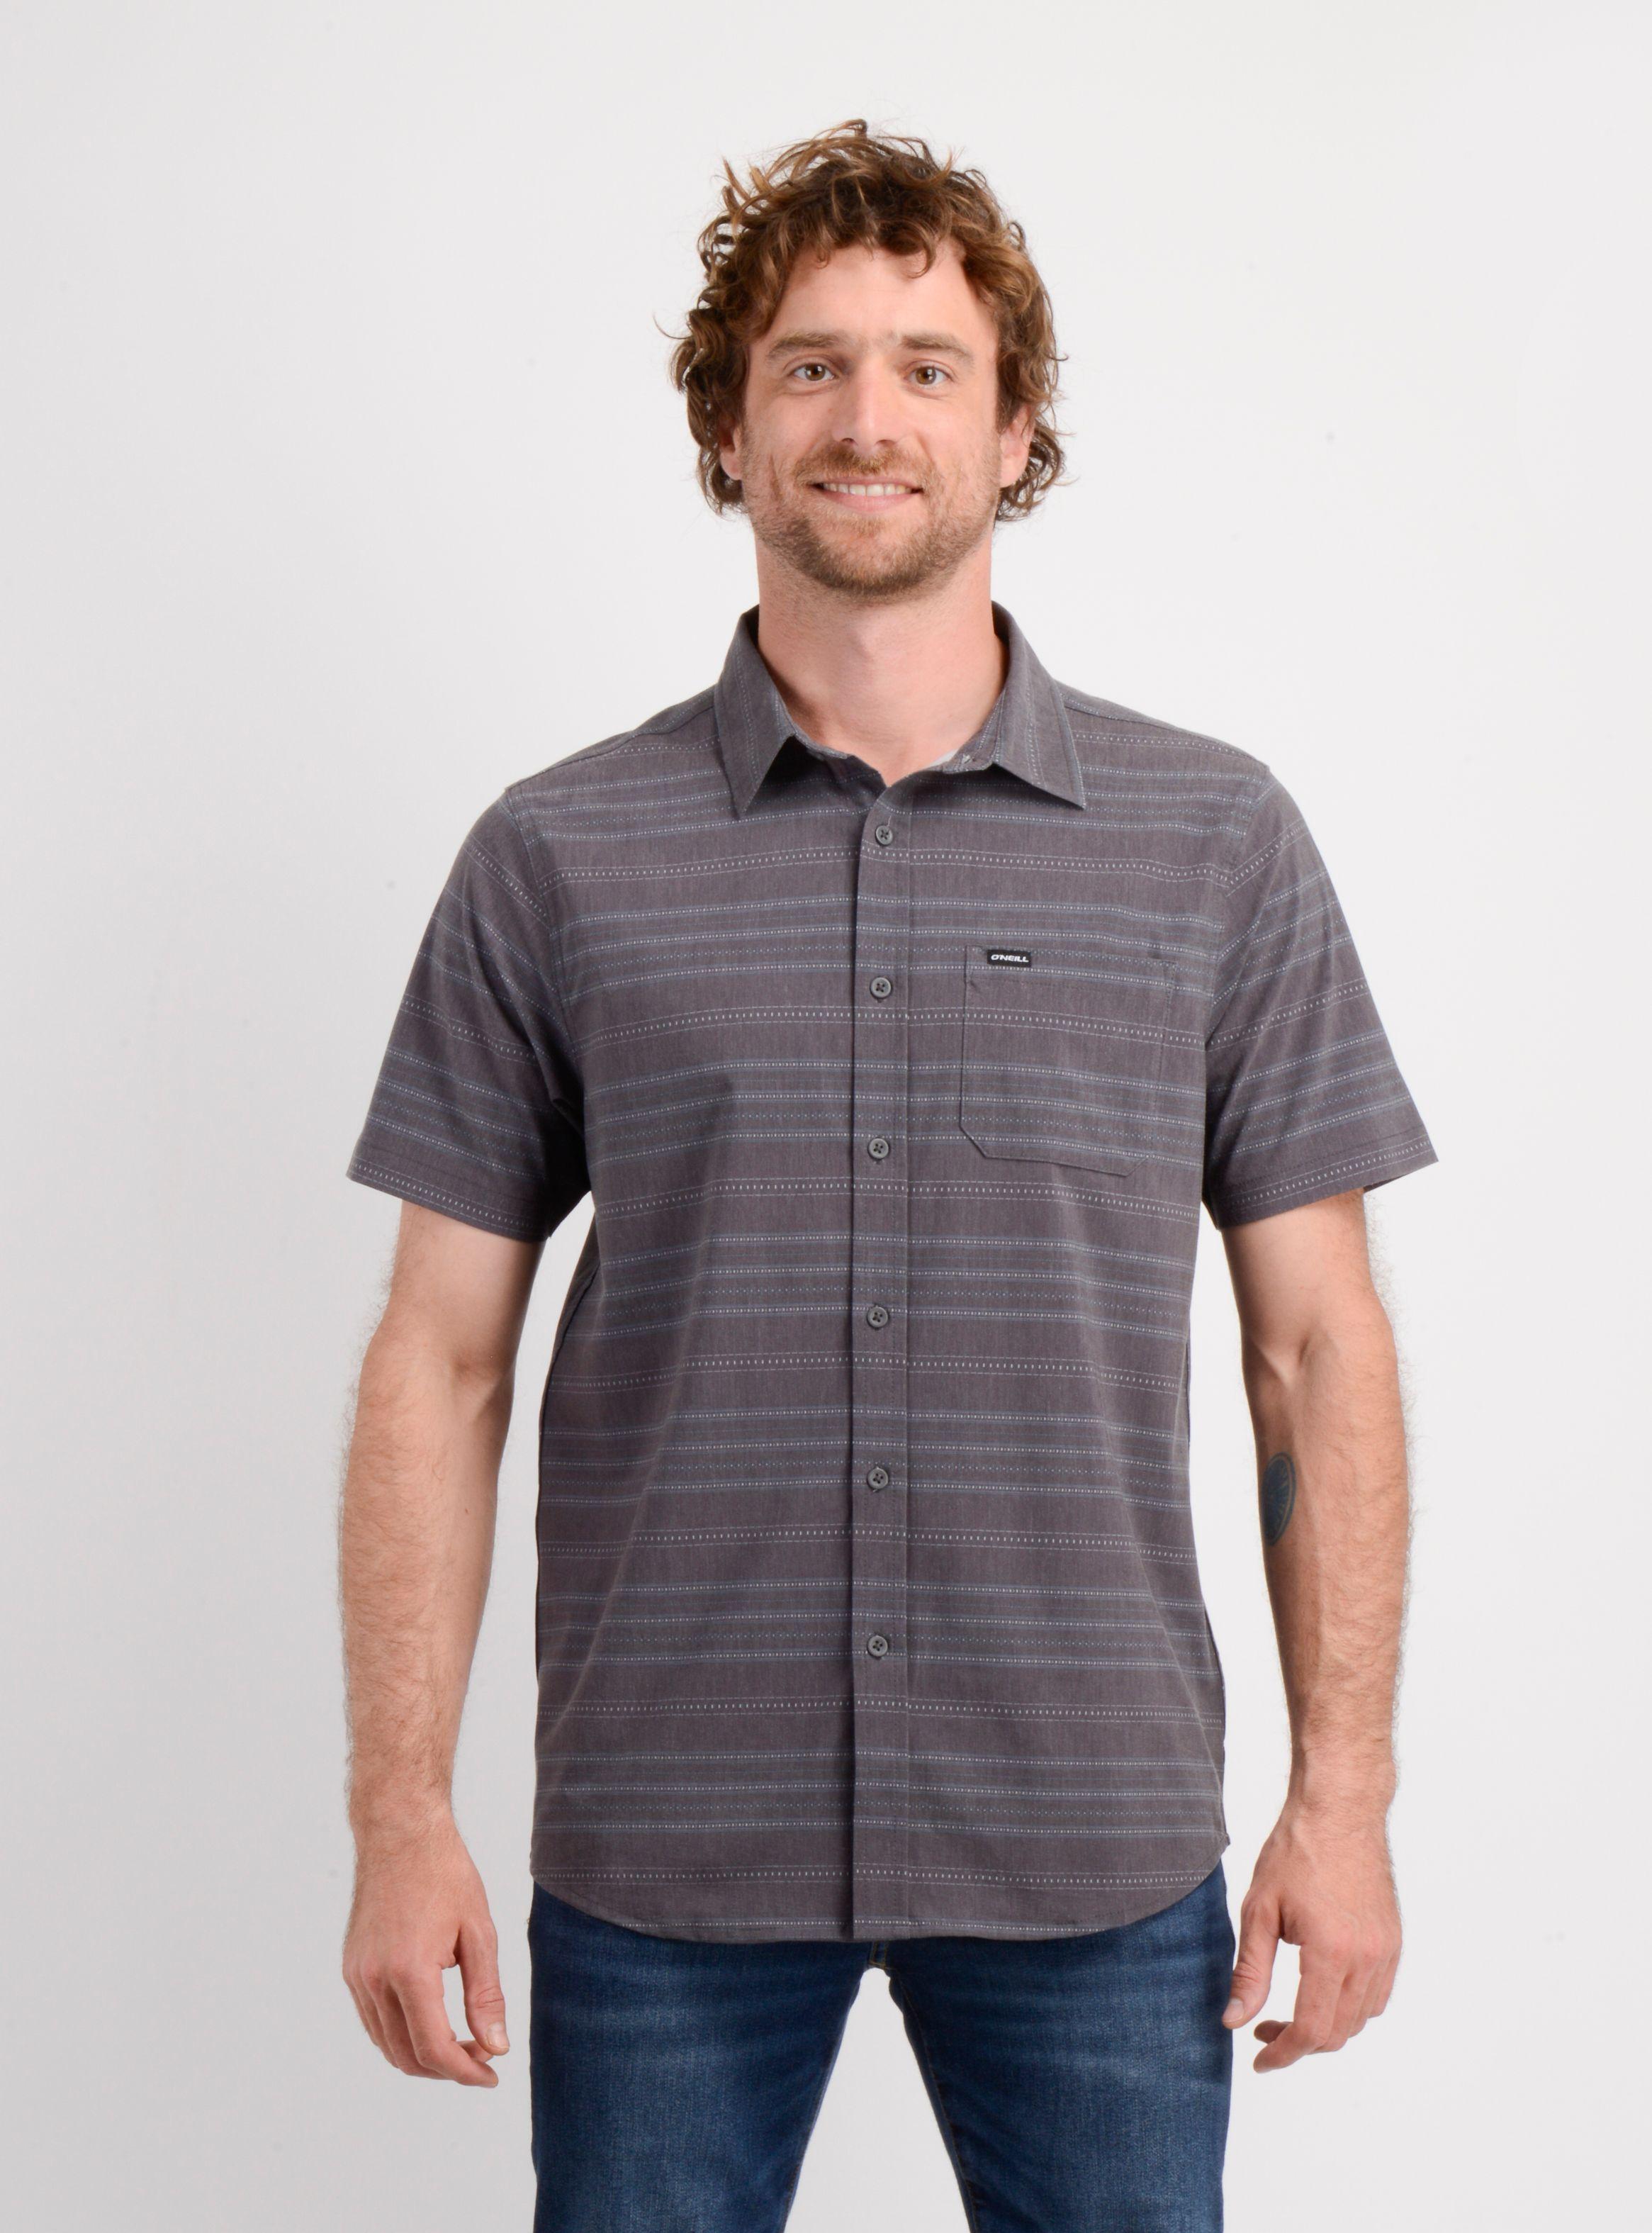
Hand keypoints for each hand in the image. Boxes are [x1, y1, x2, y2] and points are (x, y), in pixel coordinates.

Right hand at [343, 1815, 509, 2084]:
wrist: (400, 1832)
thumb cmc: (445, 1874)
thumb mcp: (479, 1932)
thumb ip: (486, 1995)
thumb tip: (496, 2046)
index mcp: (409, 1971)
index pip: (435, 2048)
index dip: (466, 2071)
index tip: (493, 2074)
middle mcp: (374, 1980)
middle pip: (408, 2056)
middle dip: (448, 2067)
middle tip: (484, 2056)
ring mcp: (357, 1975)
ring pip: (387, 2044)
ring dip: (424, 2055)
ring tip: (462, 2041)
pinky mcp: (351, 1968)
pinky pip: (374, 2021)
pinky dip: (402, 2034)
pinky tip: (433, 2020)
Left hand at [1222, 1802, 1400, 2072]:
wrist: (1339, 1810)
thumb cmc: (1295, 1850)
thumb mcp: (1259, 1909)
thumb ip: (1249, 1971)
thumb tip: (1235, 2020)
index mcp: (1330, 1952)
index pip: (1311, 2030)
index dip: (1283, 2053)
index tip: (1260, 2059)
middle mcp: (1367, 1958)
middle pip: (1337, 2033)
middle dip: (1299, 2042)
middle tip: (1263, 2029)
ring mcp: (1386, 1951)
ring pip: (1360, 2019)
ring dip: (1326, 2027)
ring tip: (1290, 2011)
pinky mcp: (1394, 1941)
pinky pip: (1377, 1995)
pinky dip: (1351, 2007)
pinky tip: (1322, 1989)